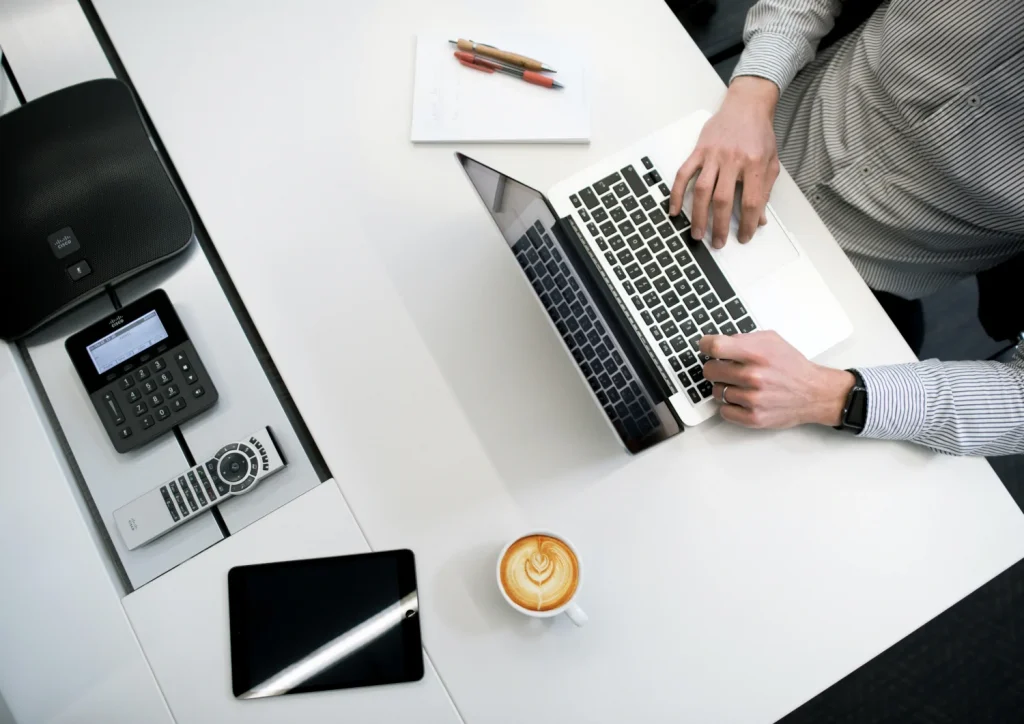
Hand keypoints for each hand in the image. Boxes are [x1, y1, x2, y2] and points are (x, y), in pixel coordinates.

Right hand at [669, 76, 780, 247]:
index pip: (751, 201)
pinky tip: (674, 209)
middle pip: (723, 200)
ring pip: (702, 190)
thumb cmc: (759, 134)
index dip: (748, 223)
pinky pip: (683, 174)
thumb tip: (760, 218)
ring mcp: (713, 155)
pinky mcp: (698, 151)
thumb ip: (765, 190)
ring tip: (697, 233)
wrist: (746, 106)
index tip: (745, 236)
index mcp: (754, 163)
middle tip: (718, 242)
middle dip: (720, 226)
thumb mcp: (770, 162)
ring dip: (698, 215)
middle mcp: (732, 159)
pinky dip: (676, 193)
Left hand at [699, 331, 854, 428]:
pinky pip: (723, 411)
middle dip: (715, 368)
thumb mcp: (771, 341)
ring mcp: (752, 399)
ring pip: (716, 391)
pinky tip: (742, 399)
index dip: (705, 345)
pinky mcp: (753, 418)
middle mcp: (753, 376)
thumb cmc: (792, 366)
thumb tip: (716, 342)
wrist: (814, 393)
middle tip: (726, 369)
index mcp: (757, 353)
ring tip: (742, 385)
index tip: (705, 347)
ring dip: (725, 387)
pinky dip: (730, 405)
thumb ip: (743, 339)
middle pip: (709, 370)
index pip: (714, 347)